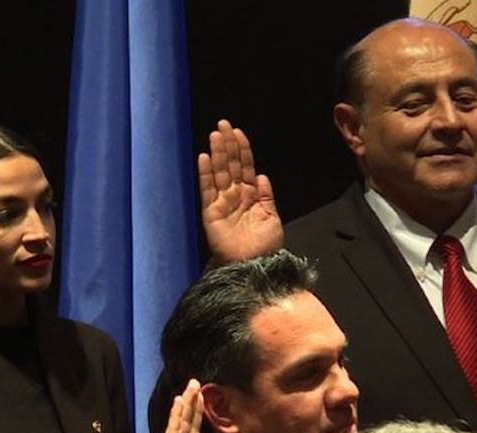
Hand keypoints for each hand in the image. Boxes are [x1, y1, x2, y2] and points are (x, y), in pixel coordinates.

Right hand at [147, 379, 209, 432]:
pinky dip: (176, 416)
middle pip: (188, 424)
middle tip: (196, 383)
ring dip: (186, 403)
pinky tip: (178, 401)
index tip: (201, 399)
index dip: (198, 416)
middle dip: (192, 403)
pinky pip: (172, 432)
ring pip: (181, 423)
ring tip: (191, 385)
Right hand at [198, 119, 282, 263]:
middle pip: (230, 165)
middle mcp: (235, 196)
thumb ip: (266, 196)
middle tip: (223, 124)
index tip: (238, 132)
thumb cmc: (265, 246)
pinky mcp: (211, 213)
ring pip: (219, 173)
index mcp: (251, 196)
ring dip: (216, 153)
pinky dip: (205, 174)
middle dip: (227, 144)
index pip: (244, 167)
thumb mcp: (272, 218)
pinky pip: (207, 190)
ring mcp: (222, 203)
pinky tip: (204, 158)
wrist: (255, 265)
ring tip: (215, 134)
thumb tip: (260, 175)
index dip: (242, 150)